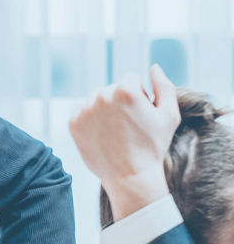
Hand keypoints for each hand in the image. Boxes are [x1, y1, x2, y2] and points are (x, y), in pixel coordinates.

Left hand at [69, 64, 179, 220]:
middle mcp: (102, 95)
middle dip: (120, 101)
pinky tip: (102, 135)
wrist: (130, 176)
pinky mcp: (73, 123)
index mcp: (125, 89)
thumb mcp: (169, 115)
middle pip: (111, 88)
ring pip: (95, 98)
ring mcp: (85, 110)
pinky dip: (90, 120)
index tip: (140, 114)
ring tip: (115, 130)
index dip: (139, 97)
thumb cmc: (153, 147)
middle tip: (128, 126)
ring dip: (103, 108)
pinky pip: (82, 112)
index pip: (130, 80)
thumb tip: (154, 67)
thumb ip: (164, 86)